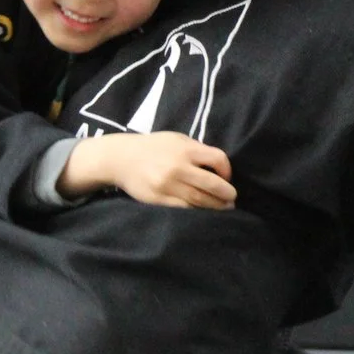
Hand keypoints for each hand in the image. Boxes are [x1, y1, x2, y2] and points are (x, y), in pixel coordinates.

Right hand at [58, 132, 235, 208]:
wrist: (121, 158)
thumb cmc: (153, 147)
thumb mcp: (176, 140)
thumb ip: (196, 150)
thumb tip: (219, 167)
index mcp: (186, 150)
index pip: (218, 160)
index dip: (227, 170)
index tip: (227, 177)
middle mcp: (178, 167)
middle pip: (212, 185)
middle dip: (226, 194)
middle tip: (232, 200)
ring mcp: (168, 185)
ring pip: (199, 200)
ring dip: (215, 206)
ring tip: (223, 209)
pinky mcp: (159, 199)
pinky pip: (184, 209)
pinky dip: (197, 212)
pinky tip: (203, 213)